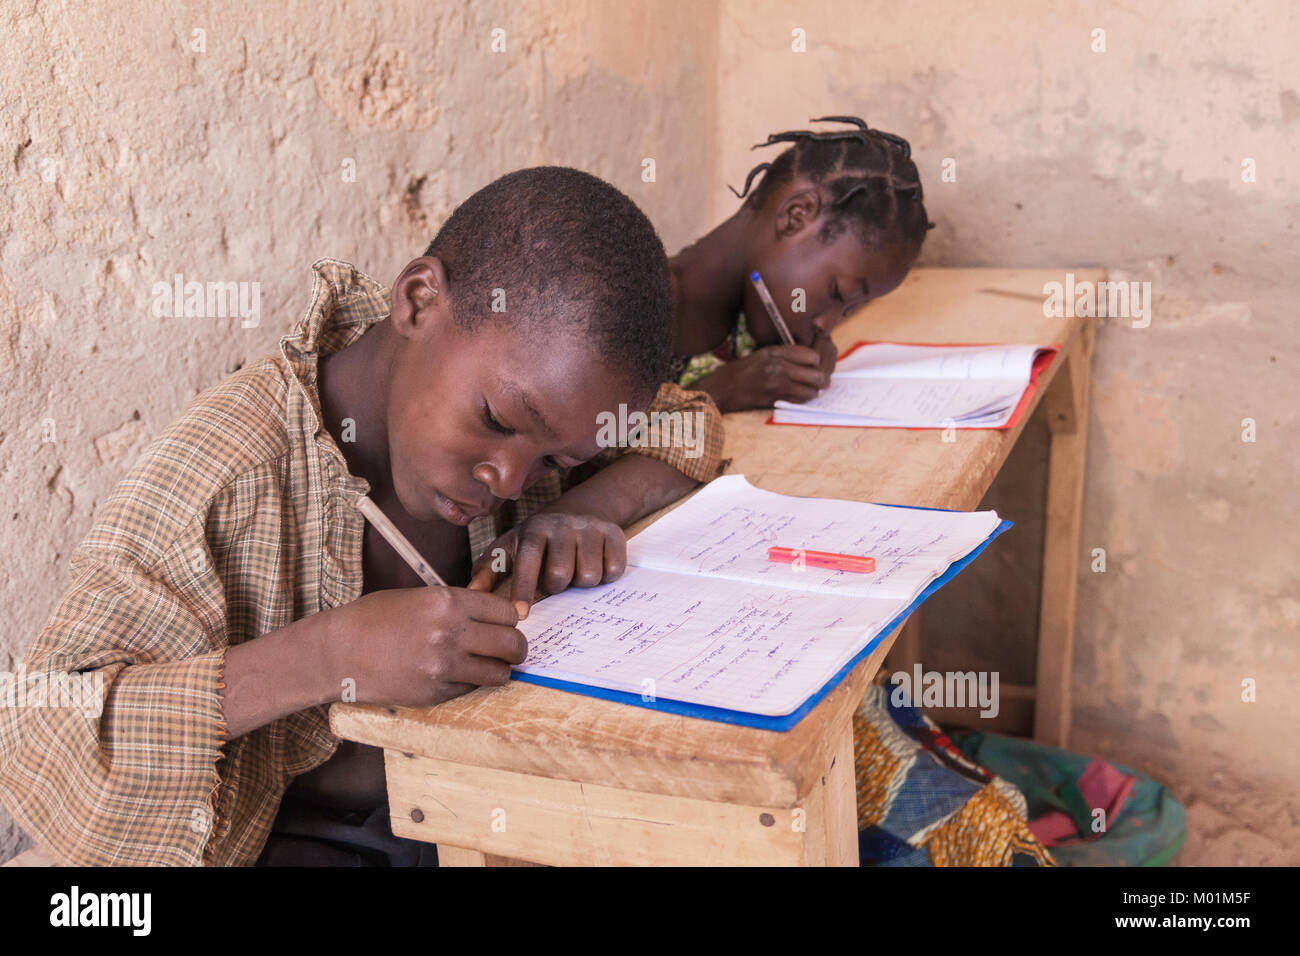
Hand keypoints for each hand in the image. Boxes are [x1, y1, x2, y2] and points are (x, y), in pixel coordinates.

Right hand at [324, 586, 525, 707]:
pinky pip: (472, 689)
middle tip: (509, 649)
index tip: (505, 625)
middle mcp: (451, 633)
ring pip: (500, 672)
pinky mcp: (435, 693)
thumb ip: (459, 606)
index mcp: (449, 602)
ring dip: (497, 669)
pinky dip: (470, 683)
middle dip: (515, 647)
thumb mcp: (421, 597)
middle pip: (513, 644)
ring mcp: (444, 666)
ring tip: (484, 664)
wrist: (338, 651)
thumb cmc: (376, 619)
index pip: (507, 613)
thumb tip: (498, 617)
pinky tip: (452, 674)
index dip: (509, 620)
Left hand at [467, 511, 626, 617]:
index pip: (528, 561)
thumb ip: (487, 572)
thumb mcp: (508, 550)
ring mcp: (590, 527)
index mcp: (533, 530)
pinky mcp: (614, 532)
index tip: (521, 616)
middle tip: (556, 580)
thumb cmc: (535, 542)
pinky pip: (614, 569)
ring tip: (575, 571)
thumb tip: (468, 595)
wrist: (576, 511)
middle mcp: (562, 525)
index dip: (524, 589)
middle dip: (558, 586)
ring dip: (582, 582)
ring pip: (590, 575)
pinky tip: (595, 565)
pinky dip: (605, 575)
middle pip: (561, 574)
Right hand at [702, 328, 837, 411]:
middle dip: (820, 378)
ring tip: (806, 388)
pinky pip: (799, 402)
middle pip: (817, 375)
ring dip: (812, 391)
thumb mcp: (763, 353)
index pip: (812, 355)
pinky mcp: (775, 400)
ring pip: (812, 391)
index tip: (812, 364)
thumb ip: (787, 353)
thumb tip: (812, 358)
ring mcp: (778, 386)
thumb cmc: (743, 370)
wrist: (723, 388)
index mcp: (776, 352)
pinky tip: (795, 395)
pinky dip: (801, 400)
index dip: (815, 360)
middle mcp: (779, 367)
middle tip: (817, 380)